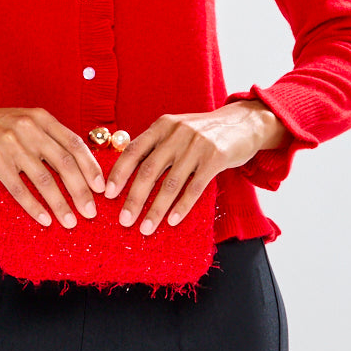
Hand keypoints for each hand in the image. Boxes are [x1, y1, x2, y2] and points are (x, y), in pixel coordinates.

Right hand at [0, 96, 105, 228]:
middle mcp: (29, 128)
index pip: (74, 144)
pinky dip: (34, 206)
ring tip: (71, 222)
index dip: (90, 167)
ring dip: (60, 203)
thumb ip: (48, 138)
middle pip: (64, 163)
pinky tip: (44, 219)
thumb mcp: (26, 122)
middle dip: (81, 190)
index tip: (101, 188)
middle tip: (91, 211)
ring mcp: (11, 143)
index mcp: (42, 118)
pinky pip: (19, 188)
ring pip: (44, 179)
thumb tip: (79, 166)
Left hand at [102, 102, 286, 233]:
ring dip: (156, 209)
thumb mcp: (176, 130)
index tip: (107, 194)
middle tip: (124, 220)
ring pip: (171, 183)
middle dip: (134, 198)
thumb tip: (126, 171)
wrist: (243, 123)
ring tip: (145, 228)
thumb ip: (156, 145)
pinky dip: (182, 207)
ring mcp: (197, 145)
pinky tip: (172, 221)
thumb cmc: (203, 132)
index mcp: (162, 125)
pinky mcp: (216, 158)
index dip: (119, 173)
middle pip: (149, 170)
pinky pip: (195, 188)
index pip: (134, 150)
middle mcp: (177, 133)